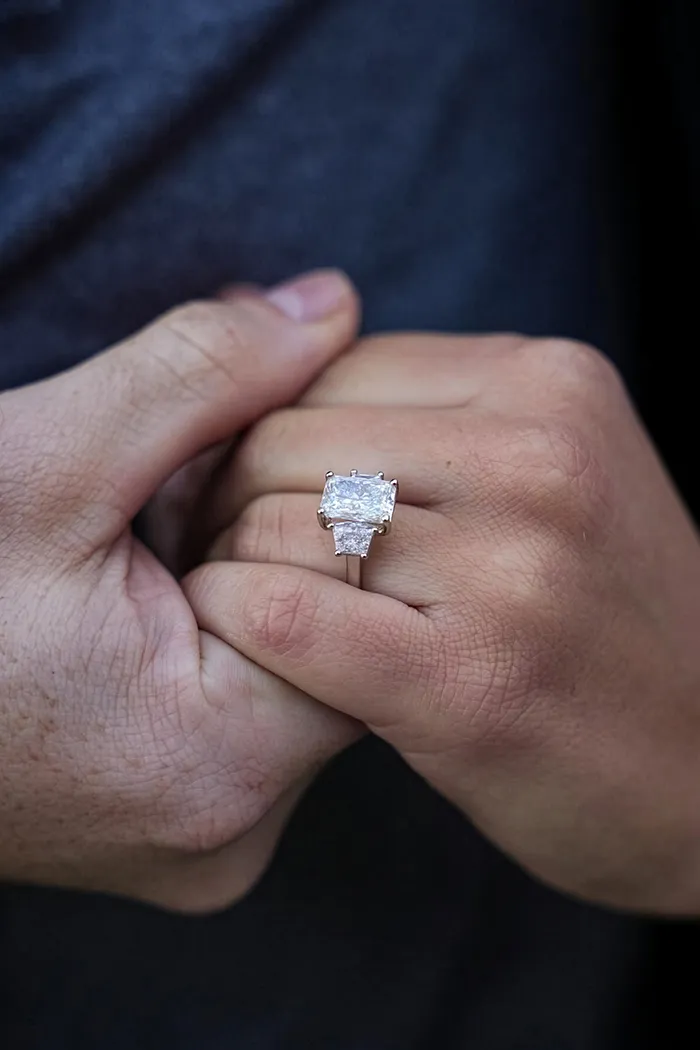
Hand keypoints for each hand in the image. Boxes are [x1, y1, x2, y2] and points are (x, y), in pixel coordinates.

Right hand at [0, 270, 360, 911]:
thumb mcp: (50, 459)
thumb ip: (207, 374)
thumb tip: (333, 303)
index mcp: (218, 762)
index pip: (359, 598)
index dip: (293, 506)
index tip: (195, 481)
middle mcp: (229, 830)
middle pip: (333, 636)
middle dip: (265, 539)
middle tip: (164, 503)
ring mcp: (204, 837)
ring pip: (293, 662)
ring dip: (235, 577)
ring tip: (137, 553)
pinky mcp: (180, 817)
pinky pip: (249, 700)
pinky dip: (214, 625)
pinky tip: (140, 597)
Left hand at [188, 332, 699, 913]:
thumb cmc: (599, 619)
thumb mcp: (552, 470)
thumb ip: (428, 412)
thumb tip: (263, 334)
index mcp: (550, 384)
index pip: (328, 369)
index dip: (268, 433)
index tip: (264, 493)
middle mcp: (538, 456)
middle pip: (284, 438)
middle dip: (233, 498)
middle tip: (239, 554)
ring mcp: (511, 567)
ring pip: (269, 521)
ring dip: (230, 565)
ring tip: (253, 602)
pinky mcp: (470, 680)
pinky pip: (280, 613)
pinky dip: (235, 624)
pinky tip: (249, 647)